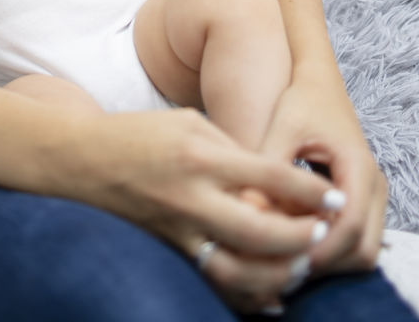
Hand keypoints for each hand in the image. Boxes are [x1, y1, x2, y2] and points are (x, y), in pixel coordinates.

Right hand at [79, 108, 344, 314]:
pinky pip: (214, 282)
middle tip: (327, 235)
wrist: (81, 160)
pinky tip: (273, 296)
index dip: (308, 190)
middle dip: (301, 238)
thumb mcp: (188, 122)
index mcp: (200, 154)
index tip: (337, 197)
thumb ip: (231, 149)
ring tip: (304, 266)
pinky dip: (247, 296)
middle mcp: (191, 195)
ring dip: (278, 274)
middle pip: (260, 230)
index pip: (267, 175)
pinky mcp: (168, 251)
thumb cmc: (139, 134)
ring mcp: (178, 229)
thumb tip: (273, 179)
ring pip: (239, 269)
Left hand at [261, 67, 387, 277]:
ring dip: (331, 259)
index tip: (287, 259)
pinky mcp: (363, 199)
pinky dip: (332, 247)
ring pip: (363, 250)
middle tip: (285, 265)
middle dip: (328, 263)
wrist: (320, 82)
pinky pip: (356, 239)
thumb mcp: (282, 128)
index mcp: (357, 166)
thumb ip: (269, 169)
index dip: (320, 250)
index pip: (350, 227)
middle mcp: (374, 185)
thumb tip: (247, 211)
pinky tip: (297, 239)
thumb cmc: (300, 100)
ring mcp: (373, 195)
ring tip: (288, 253)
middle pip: (364, 250)